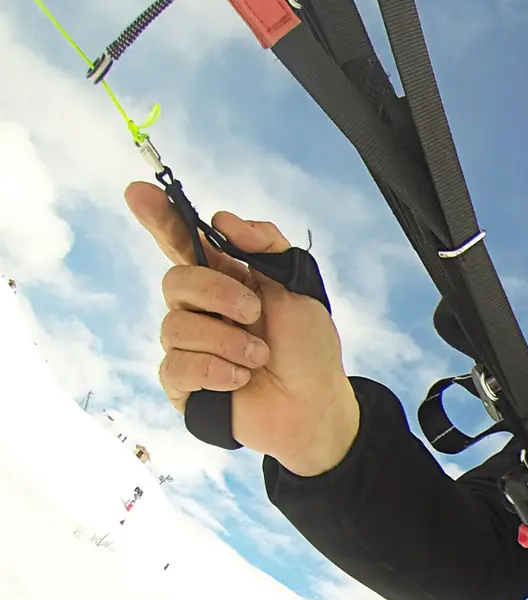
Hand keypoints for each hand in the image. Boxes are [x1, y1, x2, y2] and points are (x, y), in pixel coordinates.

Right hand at [125, 181, 359, 475]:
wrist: (316, 406)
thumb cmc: (309, 351)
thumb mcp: (300, 290)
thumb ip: (267, 247)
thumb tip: (223, 219)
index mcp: (226, 279)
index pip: (182, 242)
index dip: (159, 217)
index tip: (139, 192)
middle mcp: (201, 309)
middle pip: (175, 280)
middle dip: (216, 292)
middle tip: (254, 313)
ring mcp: (190, 346)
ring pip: (175, 326)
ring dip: (226, 341)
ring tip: (259, 357)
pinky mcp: (184, 383)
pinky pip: (176, 366)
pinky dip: (214, 371)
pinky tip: (241, 379)